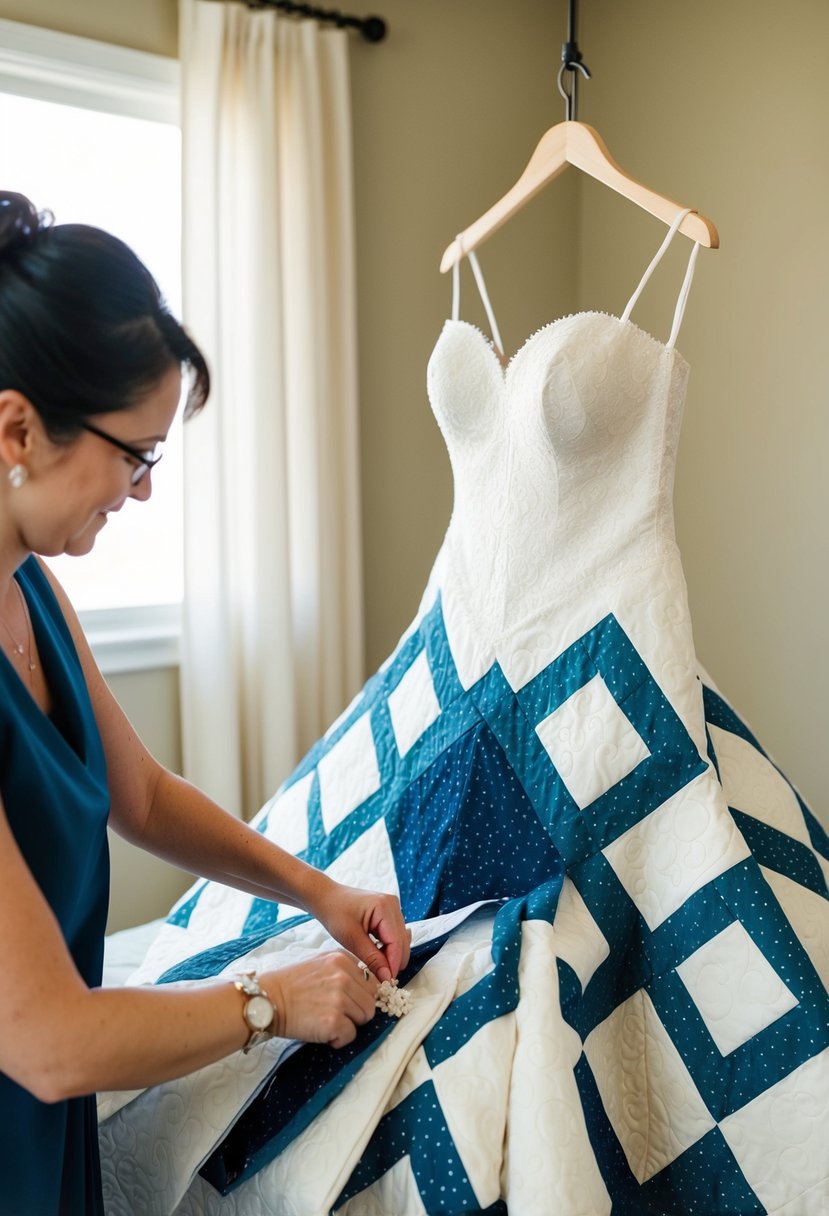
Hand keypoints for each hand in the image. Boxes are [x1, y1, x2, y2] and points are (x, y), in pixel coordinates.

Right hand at [261, 952, 377, 1048]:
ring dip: (348, 1024)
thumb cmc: (290, 985)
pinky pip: (350, 1036)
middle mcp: (344, 976)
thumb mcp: (319, 963)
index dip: (360, 996)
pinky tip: (321, 1031)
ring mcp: (340, 998)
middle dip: (356, 1012)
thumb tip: (365, 988)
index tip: (348, 1002)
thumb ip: (344, 970)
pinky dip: (338, 1039)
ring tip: (326, 1020)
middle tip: (334, 1013)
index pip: (371, 981)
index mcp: (342, 959)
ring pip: (364, 1018)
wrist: (266, 1000)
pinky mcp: (333, 1021)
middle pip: (370, 1002)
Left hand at [310, 883, 410, 982]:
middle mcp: (393, 905)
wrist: (327, 897)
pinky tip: (377, 954)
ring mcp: (393, 907)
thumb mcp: (351, 938)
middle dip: (394, 961)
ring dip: (391, 955)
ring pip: (400, 939)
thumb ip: (371, 958)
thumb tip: (387, 977)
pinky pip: (395, 934)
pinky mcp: (389, 912)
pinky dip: (388, 947)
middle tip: (381, 978)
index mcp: (384, 907)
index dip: (393, 964)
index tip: (387, 982)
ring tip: (377, 967)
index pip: (396, 942)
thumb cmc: (335, 913)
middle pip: (402, 941)